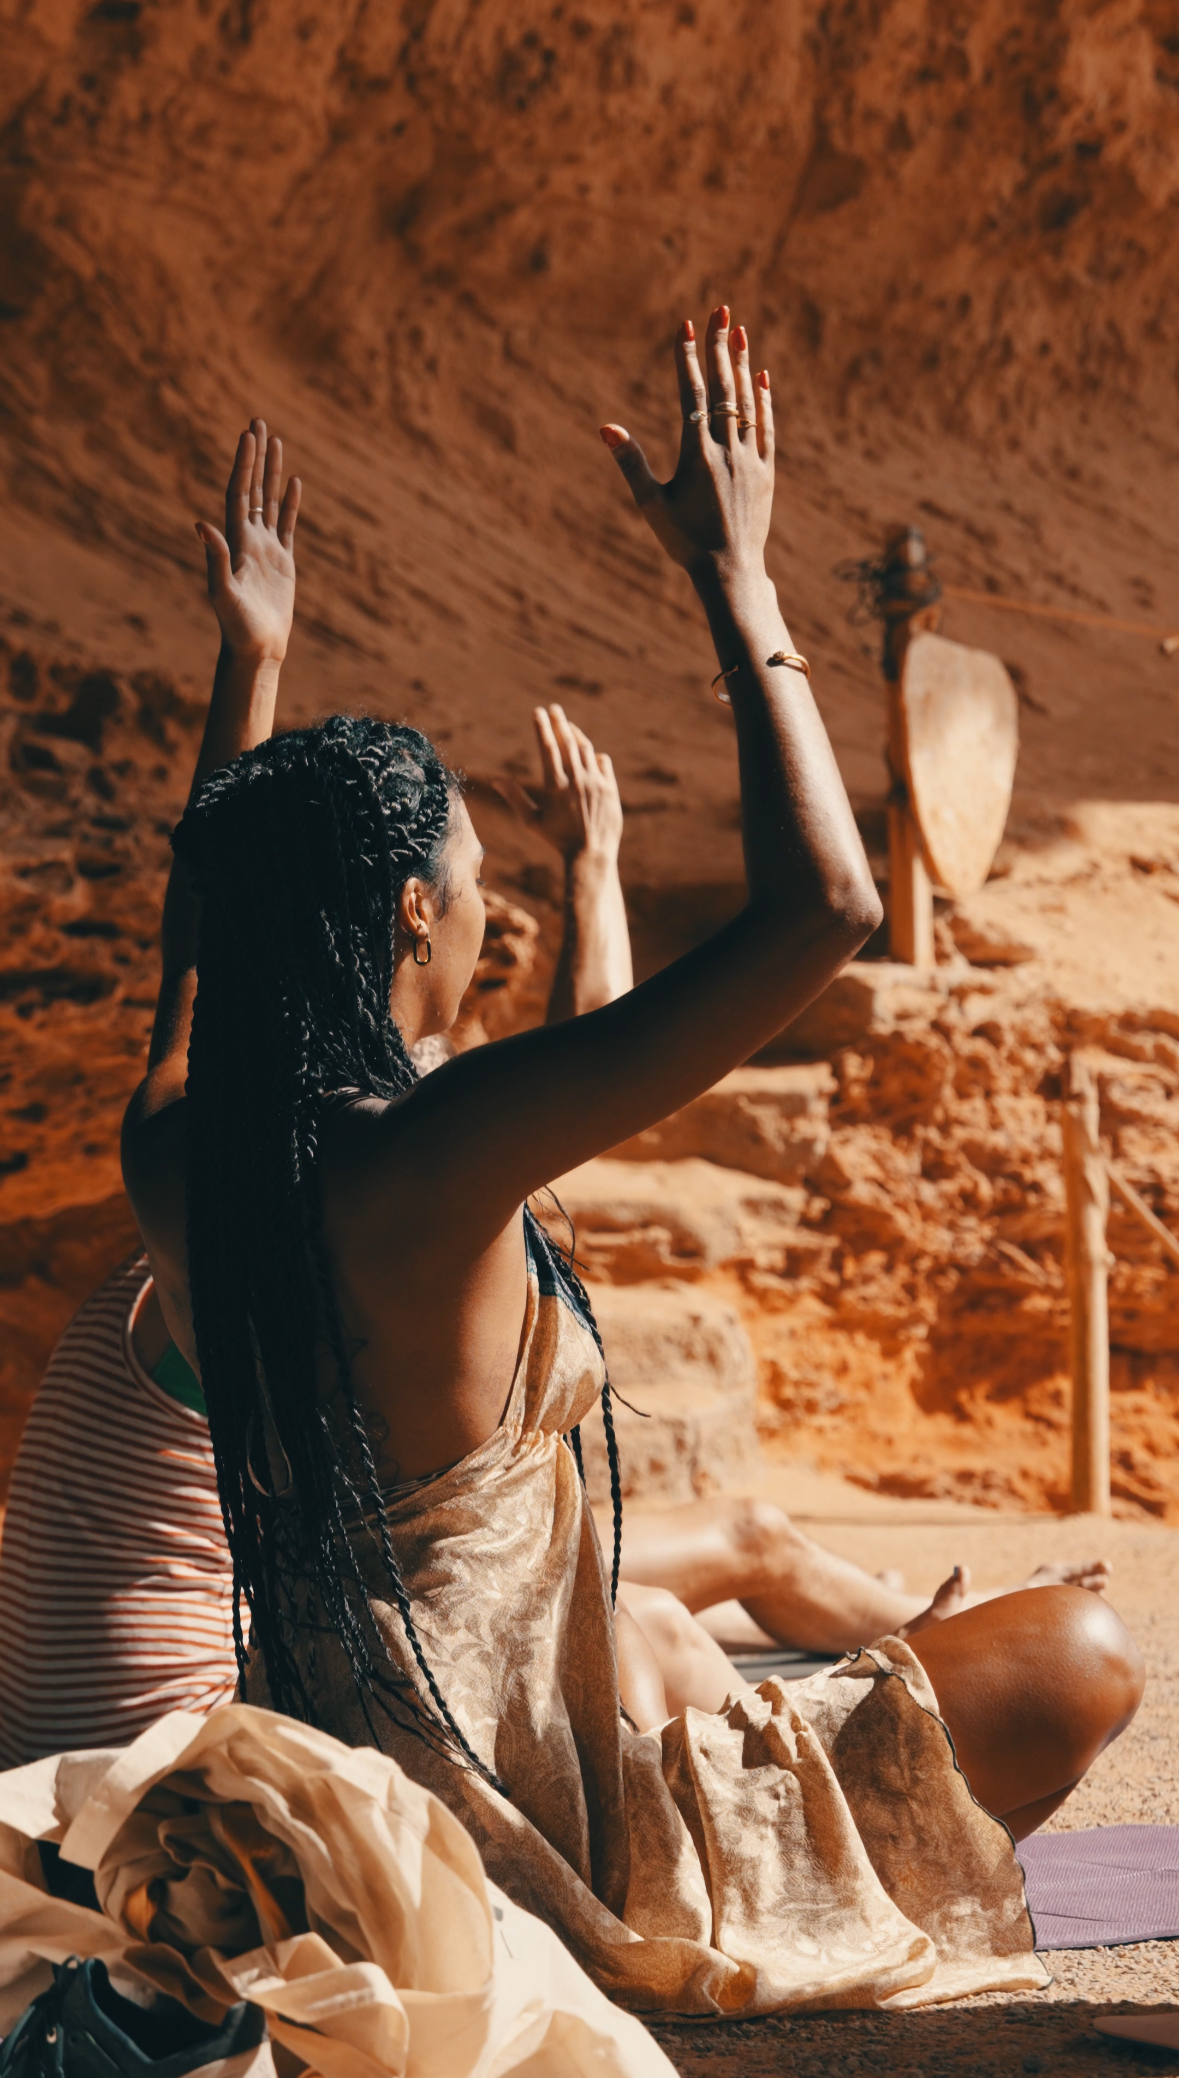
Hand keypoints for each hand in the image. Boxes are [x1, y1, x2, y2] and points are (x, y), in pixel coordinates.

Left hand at [195, 420, 300, 663]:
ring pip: (270, 501)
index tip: (248, 435)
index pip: (239, 493)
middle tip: (257, 421)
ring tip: (275, 440)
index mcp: (235, 542)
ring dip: (271, 471)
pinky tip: (294, 482)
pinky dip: (290, 503)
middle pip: (252, 487)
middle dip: (255, 455)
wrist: (255, 649)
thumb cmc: (236, 626)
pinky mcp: (283, 563)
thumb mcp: (223, 593)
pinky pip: (287, 525)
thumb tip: (200, 523)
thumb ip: (215, 558)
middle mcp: (249, 539)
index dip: (243, 464)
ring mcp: (267, 549)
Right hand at [498, 706, 622, 863]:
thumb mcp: (531, 821)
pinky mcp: (611, 789)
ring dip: (576, 735)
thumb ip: (514, 797)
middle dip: (559, 722)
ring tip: (568, 727)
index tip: (537, 711)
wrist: (591, 855)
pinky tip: (588, 753)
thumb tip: (495, 780)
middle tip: (554, 708)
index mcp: (555, 786)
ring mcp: (596, 783)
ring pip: (586, 749)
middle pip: (568, 742)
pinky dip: (594, 755)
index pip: (547, 747)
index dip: (542, 727)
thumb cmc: (557, 839)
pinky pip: (604, 762)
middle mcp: (577, 780)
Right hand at [600, 307, 773, 580]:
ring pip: (747, 403)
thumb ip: (631, 463)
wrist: (729, 572)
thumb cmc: (684, 541)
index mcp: (697, 455)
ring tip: (739, 331)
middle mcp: (727, 451)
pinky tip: (762, 378)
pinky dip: (764, 401)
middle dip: (720, 346)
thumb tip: (606, 428)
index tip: (687, 326)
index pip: (693, 395)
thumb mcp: (652, 504)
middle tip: (720, 310)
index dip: (689, 358)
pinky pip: (767, 428)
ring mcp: (751, 460)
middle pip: (724, 388)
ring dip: (742, 364)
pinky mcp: (767, 473)